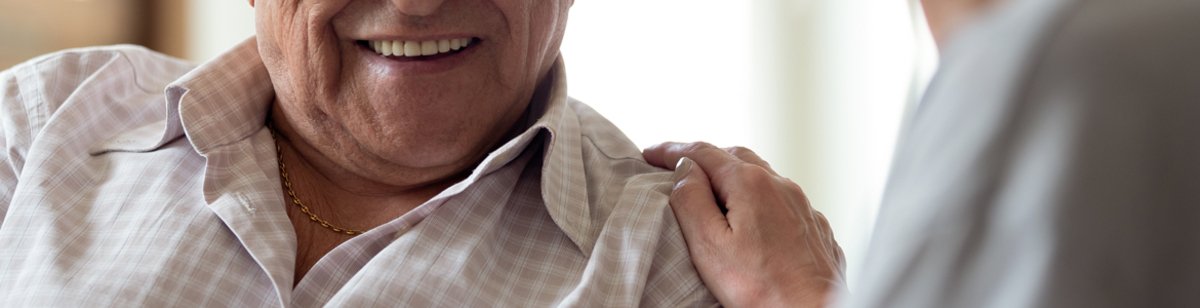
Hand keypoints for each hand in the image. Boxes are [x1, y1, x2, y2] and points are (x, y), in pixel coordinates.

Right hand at [643, 142, 845, 307]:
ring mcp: (802, 204)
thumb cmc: (762, 288)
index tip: (650, 154)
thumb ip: (691, 200)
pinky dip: (759, 197)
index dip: (671, 151)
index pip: (702, 153)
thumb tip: (684, 169)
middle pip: (734, 157)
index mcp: (750, 183)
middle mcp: (781, 185)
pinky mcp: (813, 225)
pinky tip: (752, 214)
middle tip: (678, 168)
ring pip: (762, 175)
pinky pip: (781, 198)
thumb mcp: (709, 245)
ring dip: (733, 175)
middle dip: (703, 158)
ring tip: (711, 189)